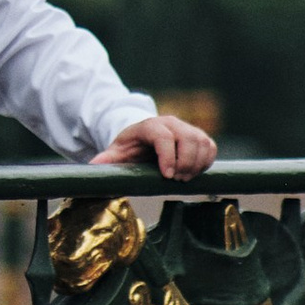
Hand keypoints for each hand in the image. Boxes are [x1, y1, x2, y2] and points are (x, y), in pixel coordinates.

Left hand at [100, 108, 216, 178]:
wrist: (145, 138)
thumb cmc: (131, 147)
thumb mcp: (117, 152)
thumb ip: (107, 159)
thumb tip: (93, 166)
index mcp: (151, 126)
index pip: (164, 137)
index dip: (168, 157)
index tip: (167, 176)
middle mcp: (172, 123)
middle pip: (188, 139)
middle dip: (185, 163)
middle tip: (176, 180)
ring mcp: (188, 128)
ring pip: (202, 143)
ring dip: (197, 164)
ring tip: (184, 179)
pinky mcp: (200, 137)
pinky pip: (210, 147)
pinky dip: (206, 162)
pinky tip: (195, 173)